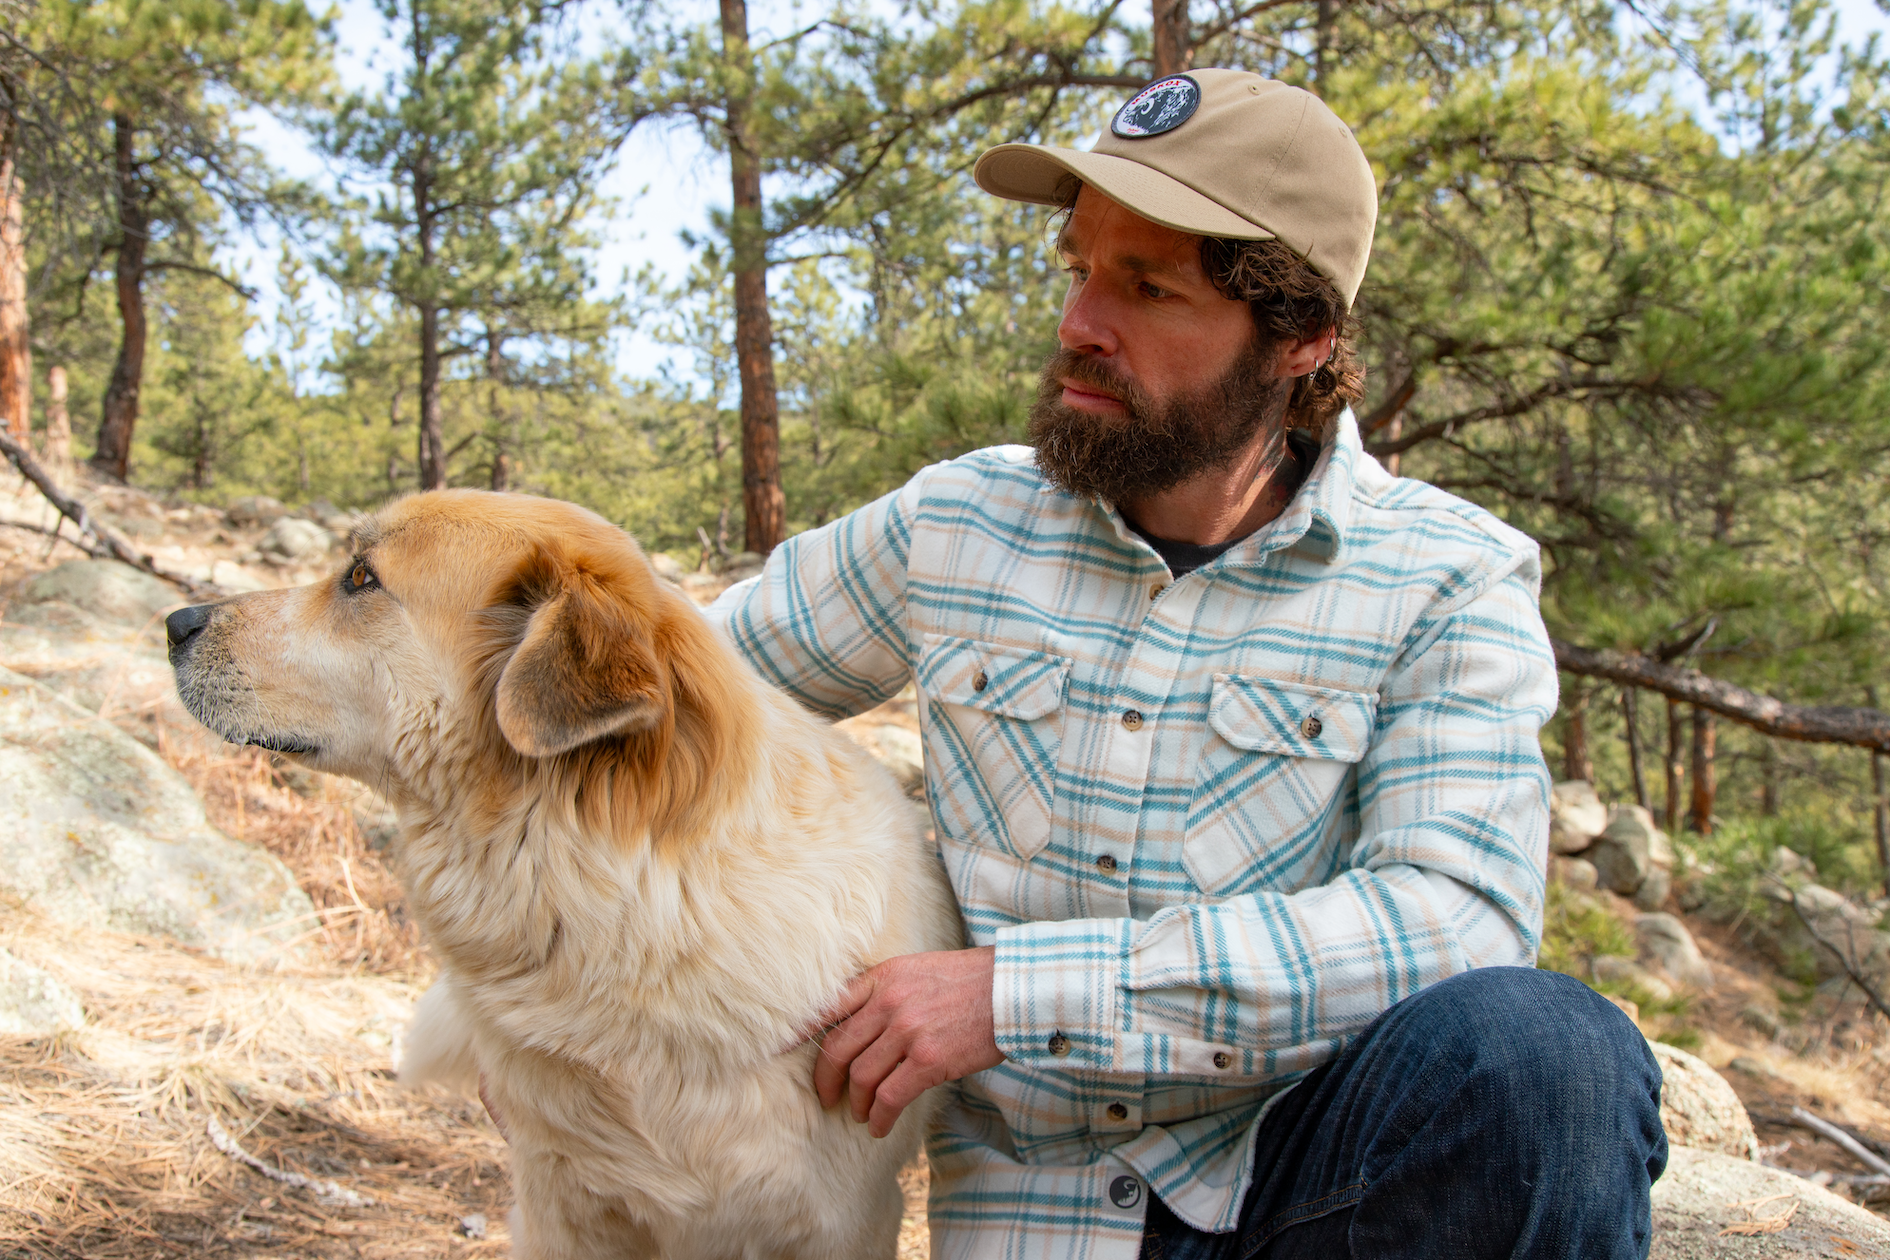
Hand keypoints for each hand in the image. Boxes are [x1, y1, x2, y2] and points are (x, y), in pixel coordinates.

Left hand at [813, 946, 1002, 1137]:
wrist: (1011, 989)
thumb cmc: (967, 981)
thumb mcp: (916, 970)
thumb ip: (884, 991)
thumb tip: (858, 1023)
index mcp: (881, 977)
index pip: (826, 1005)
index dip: (796, 1032)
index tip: (774, 1050)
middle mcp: (888, 1002)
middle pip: (837, 1049)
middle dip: (825, 1079)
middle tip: (826, 1096)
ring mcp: (907, 1031)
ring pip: (860, 1077)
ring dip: (857, 1103)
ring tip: (861, 1113)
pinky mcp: (928, 1060)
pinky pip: (890, 1097)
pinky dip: (880, 1117)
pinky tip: (881, 1126)